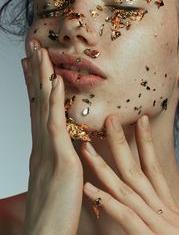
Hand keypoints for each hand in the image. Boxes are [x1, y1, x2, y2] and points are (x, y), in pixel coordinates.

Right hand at [21, 41, 82, 234]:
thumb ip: (60, 158)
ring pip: (44, 105)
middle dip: (36, 72)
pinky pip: (55, 123)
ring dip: (43, 77)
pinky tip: (55, 80)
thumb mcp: (58, 178)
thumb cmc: (55, 212)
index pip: (39, 108)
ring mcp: (47, 149)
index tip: (34, 65)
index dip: (35, 85)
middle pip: (38, 100)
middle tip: (33, 48)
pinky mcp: (58, 158)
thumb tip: (64, 144)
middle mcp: (41, 143)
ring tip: (40, 52)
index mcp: (43, 147)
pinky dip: (55, 100)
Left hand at [82, 115, 178, 234]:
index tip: (140, 120)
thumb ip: (160, 215)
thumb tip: (146, 203)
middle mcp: (161, 209)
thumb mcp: (175, 229)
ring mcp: (156, 223)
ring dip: (104, 166)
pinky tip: (89, 188)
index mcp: (166, 207)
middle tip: (108, 119)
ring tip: (86, 148)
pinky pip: (125, 217)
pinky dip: (106, 202)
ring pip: (127, 188)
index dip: (146, 143)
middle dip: (121, 143)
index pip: (154, 168)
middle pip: (137, 170)